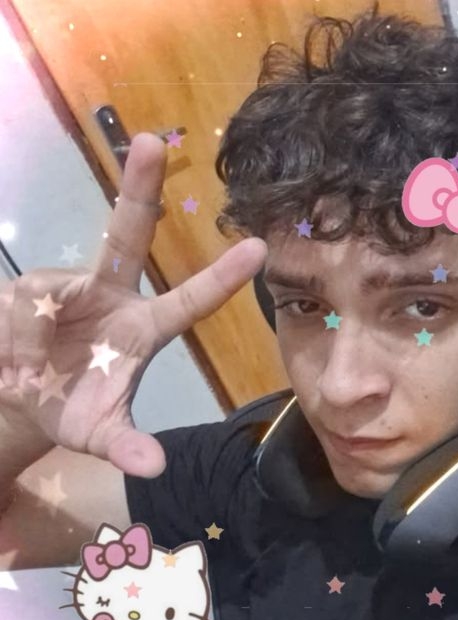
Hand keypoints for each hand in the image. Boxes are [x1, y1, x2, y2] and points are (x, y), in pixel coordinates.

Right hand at [0, 132, 266, 477]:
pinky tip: (15, 363)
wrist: (20, 399)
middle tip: (152, 141)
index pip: (191, 300)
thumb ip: (126, 446)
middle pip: (126, 232)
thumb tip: (153, 467)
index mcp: (143, 328)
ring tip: (28, 375)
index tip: (259, 248)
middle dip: (137, 186)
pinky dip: (17, 341)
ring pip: (50, 289)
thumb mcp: (100, 433)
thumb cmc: (73, 409)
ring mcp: (67, 286)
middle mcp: (111, 294)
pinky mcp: (26, 291)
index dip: (222, 277)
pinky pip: (21, 306)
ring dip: (33, 337)